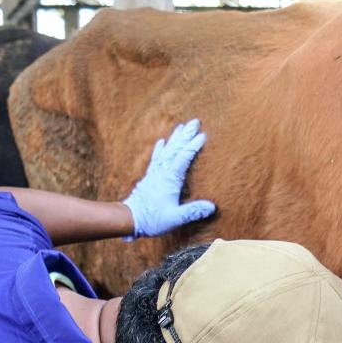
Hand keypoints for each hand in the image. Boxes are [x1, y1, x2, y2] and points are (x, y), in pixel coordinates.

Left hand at [123, 119, 216, 237]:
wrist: (130, 218)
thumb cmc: (152, 220)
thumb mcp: (175, 218)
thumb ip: (192, 212)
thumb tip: (211, 206)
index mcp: (170, 179)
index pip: (183, 158)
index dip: (193, 146)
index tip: (203, 135)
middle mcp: (162, 172)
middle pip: (175, 149)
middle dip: (186, 135)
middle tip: (195, 122)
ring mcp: (155, 173)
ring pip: (166, 150)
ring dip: (175, 138)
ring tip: (182, 126)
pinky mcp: (150, 177)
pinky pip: (156, 158)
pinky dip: (160, 149)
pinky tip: (161, 141)